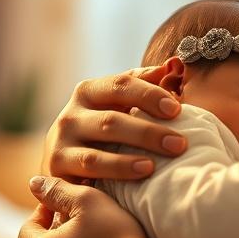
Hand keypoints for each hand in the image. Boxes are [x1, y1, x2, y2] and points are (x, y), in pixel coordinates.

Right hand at [43, 67, 186, 181]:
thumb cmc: (101, 132)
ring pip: (99, 148)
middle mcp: (71, 113)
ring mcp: (61, 141)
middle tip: (180, 143)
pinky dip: (119, 169)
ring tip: (160, 162)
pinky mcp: (58, 166)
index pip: (121, 85)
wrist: (62, 165)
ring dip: (132, 155)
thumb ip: (142, 86)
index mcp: (88, 91)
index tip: (177, 109)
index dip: (149, 95)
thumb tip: (173, 66)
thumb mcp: (117, 106)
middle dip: (149, 131)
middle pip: (112, 119)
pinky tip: (143, 172)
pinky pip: (91, 167)